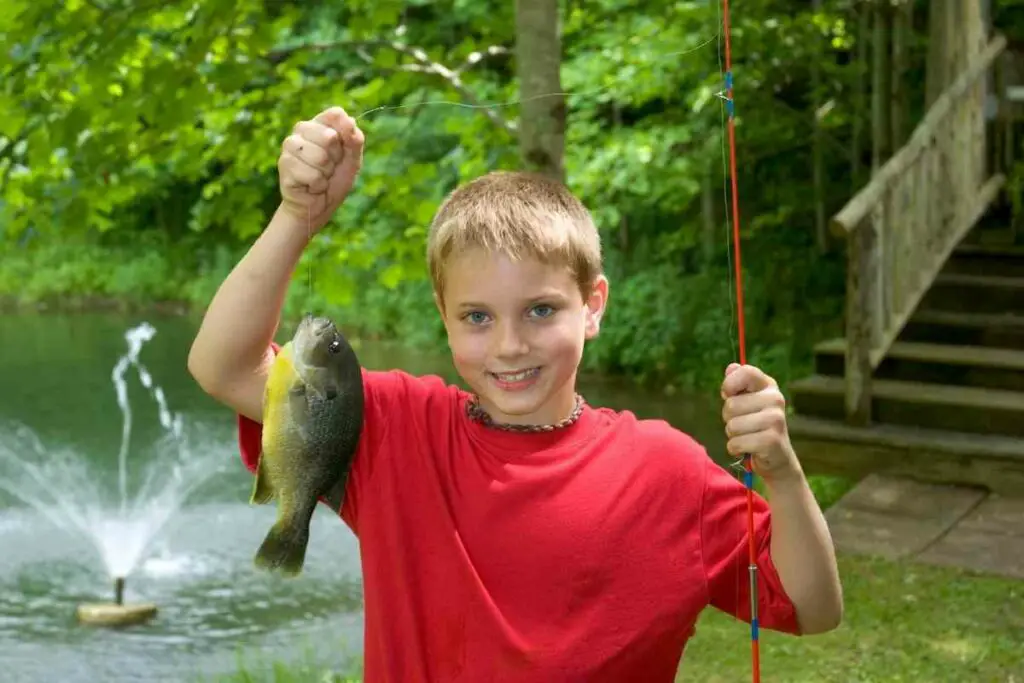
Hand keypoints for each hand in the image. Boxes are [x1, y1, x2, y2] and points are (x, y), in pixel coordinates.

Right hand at [277, 106, 364, 231]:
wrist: (318, 206)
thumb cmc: (334, 180)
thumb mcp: (352, 160)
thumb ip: (354, 140)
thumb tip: (349, 120)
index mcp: (318, 124)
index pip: (335, 115)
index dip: (345, 137)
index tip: (342, 151)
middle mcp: (300, 131)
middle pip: (329, 136)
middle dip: (335, 159)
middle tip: (328, 168)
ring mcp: (289, 147)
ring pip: (320, 157)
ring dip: (325, 173)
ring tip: (319, 177)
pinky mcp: (284, 165)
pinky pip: (312, 175)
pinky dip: (318, 185)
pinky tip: (310, 186)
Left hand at [720, 363, 800, 481]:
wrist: (776, 458)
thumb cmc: (755, 426)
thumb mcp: (746, 403)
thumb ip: (737, 385)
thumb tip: (731, 368)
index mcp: (768, 386)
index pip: (746, 372)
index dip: (729, 384)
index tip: (728, 395)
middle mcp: (775, 399)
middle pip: (731, 405)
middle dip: (729, 418)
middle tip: (743, 425)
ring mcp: (776, 420)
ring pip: (732, 426)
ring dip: (733, 436)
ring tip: (747, 436)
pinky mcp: (771, 441)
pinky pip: (735, 443)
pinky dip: (735, 449)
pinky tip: (749, 449)